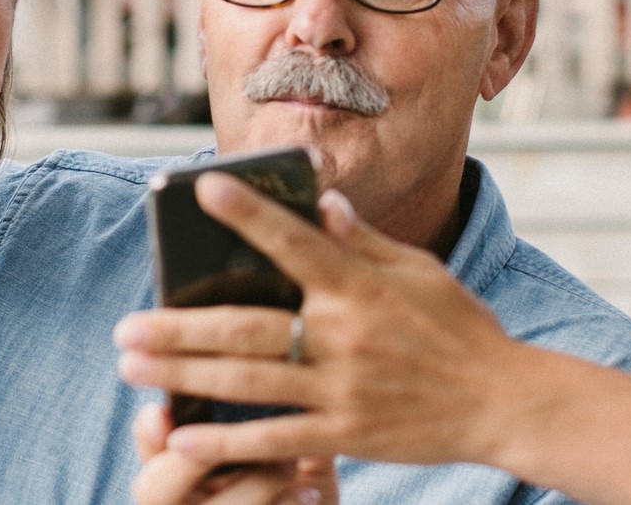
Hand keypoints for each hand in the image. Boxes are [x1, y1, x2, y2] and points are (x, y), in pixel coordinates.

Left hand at [115, 174, 630, 503]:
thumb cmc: (461, 330)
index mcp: (361, 287)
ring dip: (181, 376)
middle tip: (125, 324)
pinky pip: (272, 439)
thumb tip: (321, 203)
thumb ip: (363, 242)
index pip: (294, 242)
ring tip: (133, 367)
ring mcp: (342, 389)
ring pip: (245, 382)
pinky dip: (224, 440)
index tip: (203, 190)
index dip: (247, 214)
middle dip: (177, 326)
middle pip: (244, 327)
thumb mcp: (420, 272)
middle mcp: (344, 336)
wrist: (505, 403)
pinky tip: (180, 436)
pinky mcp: (345, 434)